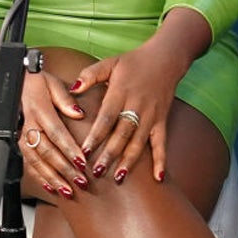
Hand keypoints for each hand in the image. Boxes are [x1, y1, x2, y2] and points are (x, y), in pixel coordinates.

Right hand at [16, 69, 89, 198]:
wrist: (13, 83)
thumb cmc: (35, 82)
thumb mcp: (52, 82)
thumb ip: (65, 98)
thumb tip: (78, 113)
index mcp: (38, 109)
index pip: (55, 132)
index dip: (69, 149)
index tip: (82, 162)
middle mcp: (28, 124)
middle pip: (46, 151)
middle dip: (63, 169)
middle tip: (80, 181)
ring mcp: (22, 135)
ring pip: (35, 161)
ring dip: (52, 178)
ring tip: (67, 190)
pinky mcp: (20, 142)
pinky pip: (28, 163)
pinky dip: (39, 177)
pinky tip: (51, 187)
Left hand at [71, 43, 188, 184]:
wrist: (165, 59)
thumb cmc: (132, 62)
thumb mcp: (109, 63)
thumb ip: (90, 75)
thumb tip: (72, 89)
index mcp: (120, 92)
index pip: (106, 118)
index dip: (96, 135)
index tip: (84, 151)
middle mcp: (136, 106)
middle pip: (121, 134)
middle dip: (109, 154)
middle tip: (97, 171)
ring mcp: (151, 115)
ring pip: (139, 142)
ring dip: (129, 161)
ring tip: (118, 177)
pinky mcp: (162, 121)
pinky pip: (162, 143)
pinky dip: (161, 160)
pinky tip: (158, 177)